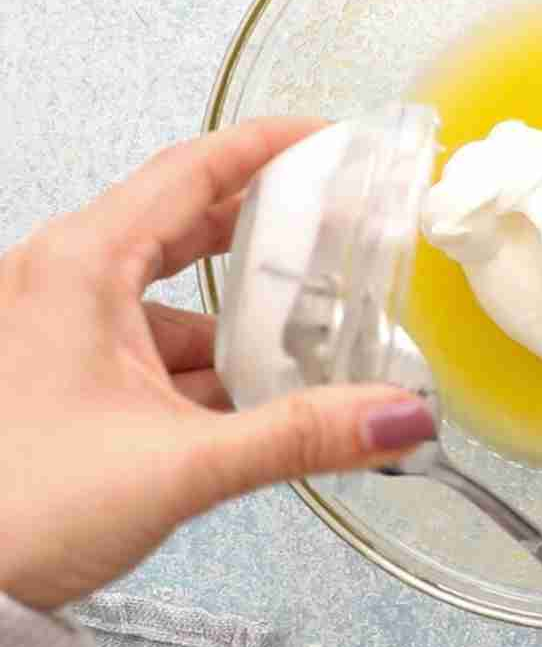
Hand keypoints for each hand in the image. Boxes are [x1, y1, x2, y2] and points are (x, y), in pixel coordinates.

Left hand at [0, 120, 435, 612]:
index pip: (190, 171)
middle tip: (336, 235)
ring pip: (162, 304)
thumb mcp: (183, 466)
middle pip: (179, 228)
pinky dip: (195, 371)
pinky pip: (138, 352)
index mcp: (80, 265)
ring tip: (307, 352)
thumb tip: (399, 416)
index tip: (330, 140)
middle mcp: (57, 280)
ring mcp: (50, 329)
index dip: (267, 149)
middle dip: (261, 239)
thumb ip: (301, 437)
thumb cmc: (26, 506)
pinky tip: (244, 407)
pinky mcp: (50, 378)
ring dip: (231, 328)